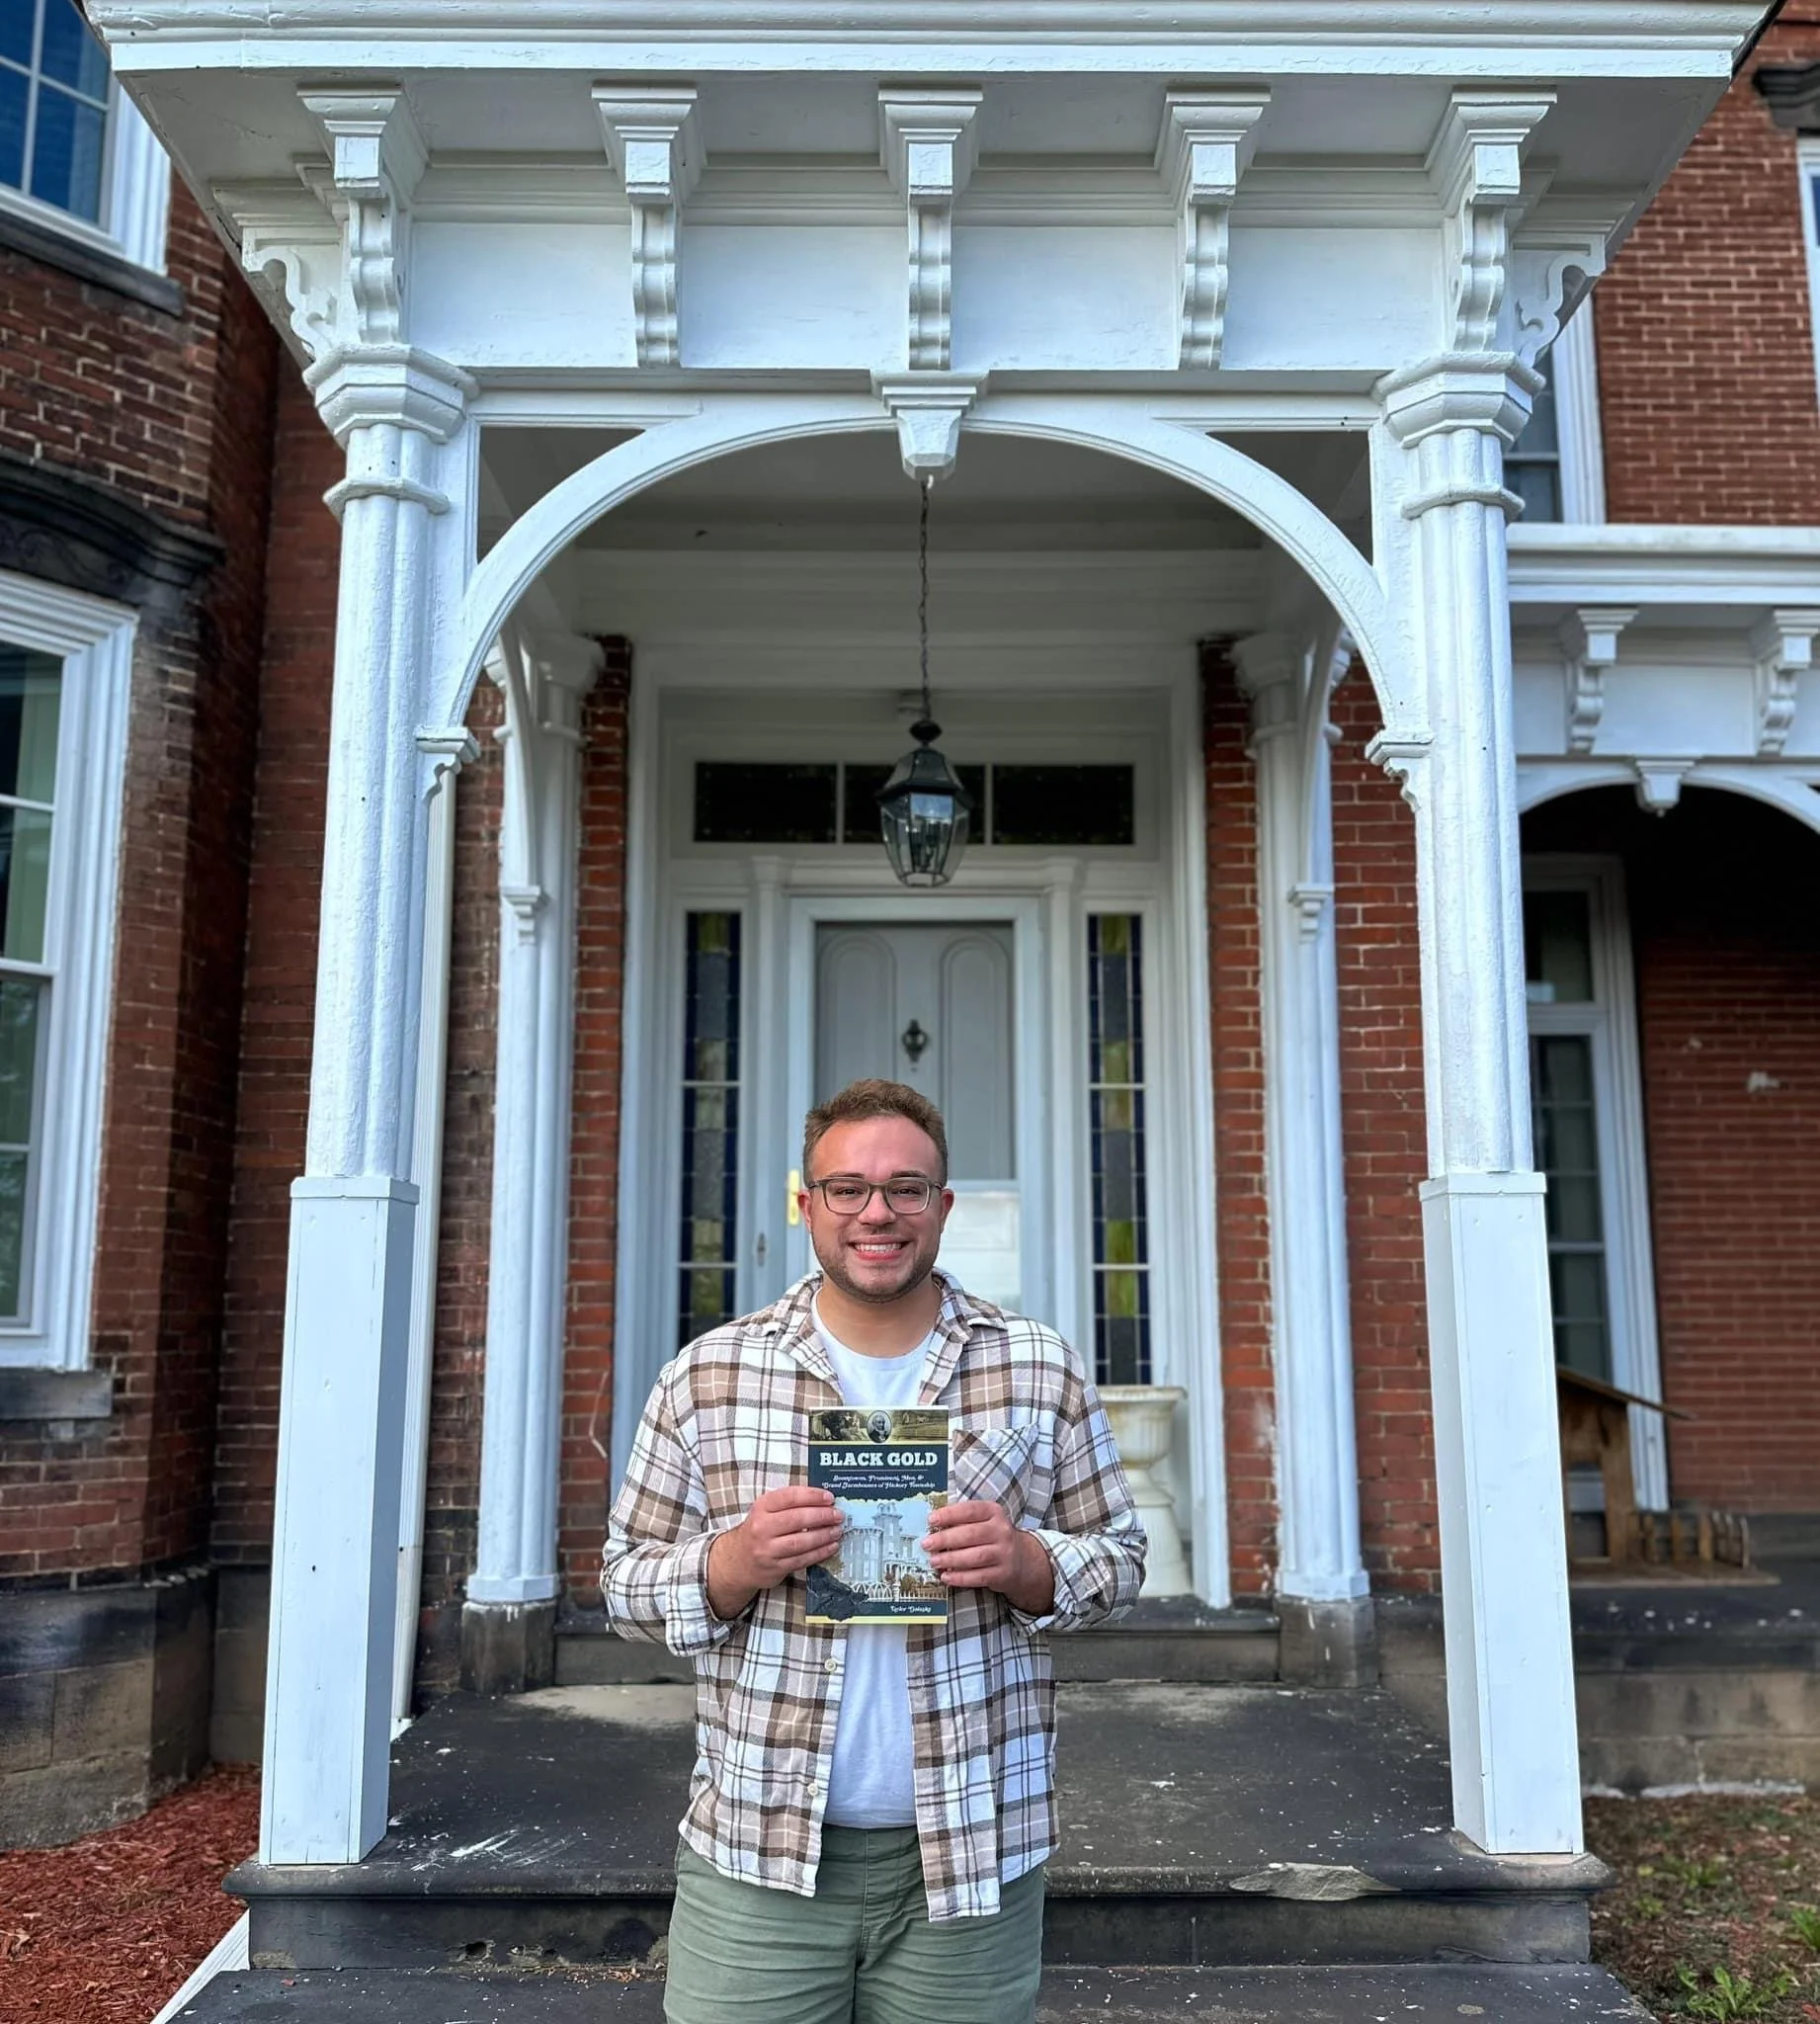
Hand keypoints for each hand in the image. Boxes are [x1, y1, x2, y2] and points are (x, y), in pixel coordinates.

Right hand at [707, 1487, 843, 1619]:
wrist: (738, 1561)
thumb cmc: (760, 1530)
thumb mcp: (766, 1511)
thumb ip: (790, 1504)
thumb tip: (824, 1500)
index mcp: (762, 1507)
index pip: (789, 1496)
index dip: (812, 1496)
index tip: (829, 1498)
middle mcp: (762, 1527)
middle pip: (797, 1519)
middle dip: (822, 1516)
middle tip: (838, 1515)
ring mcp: (767, 1550)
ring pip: (801, 1542)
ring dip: (823, 1536)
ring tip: (837, 1531)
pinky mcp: (774, 1568)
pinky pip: (802, 1560)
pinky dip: (819, 1553)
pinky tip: (831, 1547)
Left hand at [924, 1501, 1054, 1615]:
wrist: (1022, 1559)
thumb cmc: (992, 1536)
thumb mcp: (984, 1521)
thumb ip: (963, 1521)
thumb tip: (933, 1527)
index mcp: (994, 1512)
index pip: (970, 1510)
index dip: (950, 1514)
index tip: (931, 1519)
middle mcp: (1002, 1531)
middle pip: (971, 1534)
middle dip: (946, 1539)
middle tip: (927, 1544)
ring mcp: (1005, 1553)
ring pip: (975, 1557)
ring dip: (951, 1560)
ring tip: (934, 1561)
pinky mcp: (1003, 1573)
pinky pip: (979, 1576)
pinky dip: (960, 1578)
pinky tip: (946, 1576)